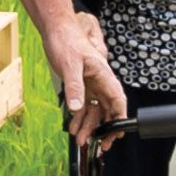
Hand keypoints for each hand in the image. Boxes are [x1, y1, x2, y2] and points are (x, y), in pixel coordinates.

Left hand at [50, 19, 126, 135]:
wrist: (56, 30)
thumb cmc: (66, 41)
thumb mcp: (69, 65)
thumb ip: (74, 87)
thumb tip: (77, 108)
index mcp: (104, 75)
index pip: (118, 101)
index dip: (119, 118)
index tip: (116, 134)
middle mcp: (100, 81)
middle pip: (107, 110)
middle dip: (104, 129)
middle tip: (99, 145)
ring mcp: (91, 83)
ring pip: (95, 110)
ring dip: (89, 125)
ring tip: (81, 139)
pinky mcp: (81, 84)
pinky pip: (84, 104)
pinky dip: (79, 117)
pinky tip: (73, 126)